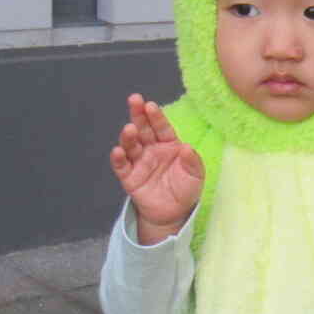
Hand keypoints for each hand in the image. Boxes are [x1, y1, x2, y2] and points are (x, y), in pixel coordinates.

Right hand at [110, 94, 203, 242]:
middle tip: (134, 100)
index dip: (156, 116)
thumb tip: (187, 148)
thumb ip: (192, 161)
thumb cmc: (186, 188)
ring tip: (129, 129)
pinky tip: (118, 151)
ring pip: (131, 145)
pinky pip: (122, 166)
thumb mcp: (196, 175)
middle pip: (143, 129)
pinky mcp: (129, 177)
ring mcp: (139, 162)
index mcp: (168, 144)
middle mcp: (151, 149)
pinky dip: (118, 158)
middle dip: (138, 115)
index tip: (151, 106)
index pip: (162, 127)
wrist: (174, 212)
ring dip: (128, 136)